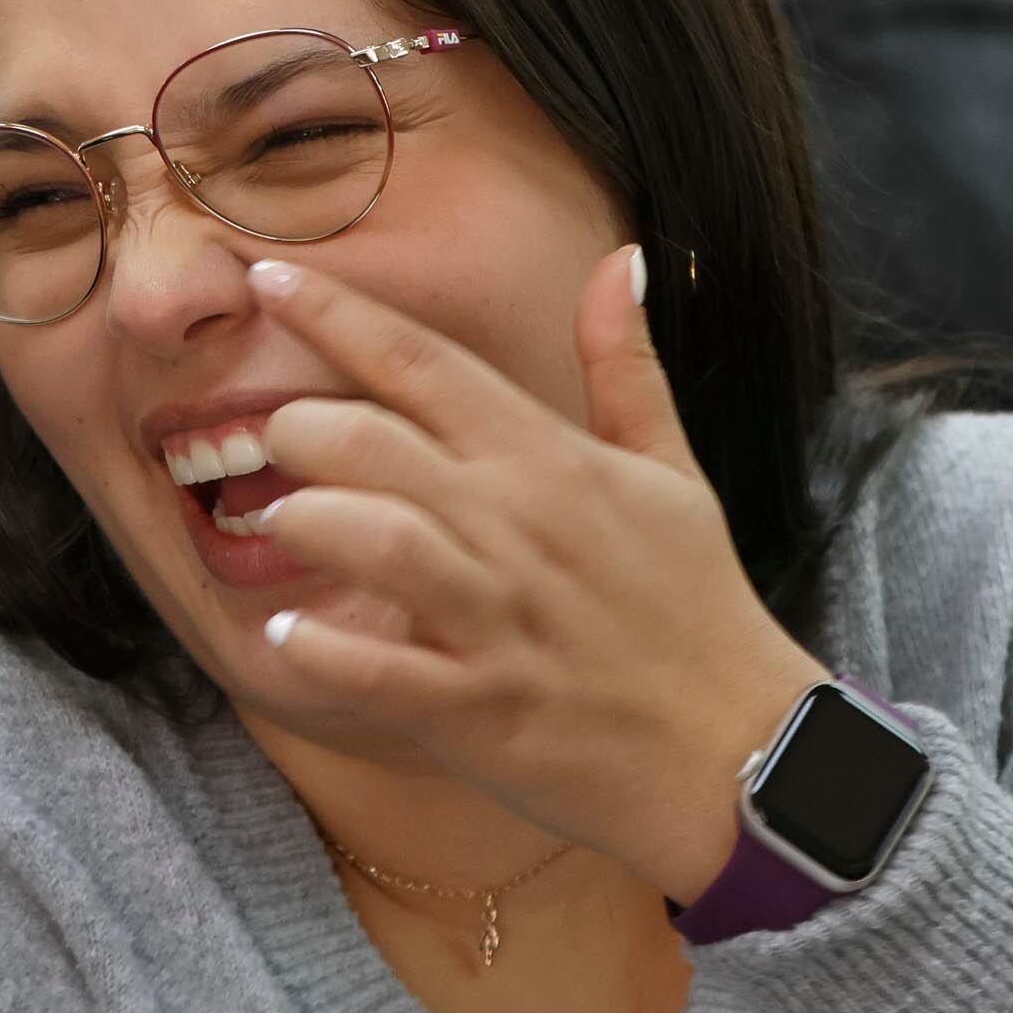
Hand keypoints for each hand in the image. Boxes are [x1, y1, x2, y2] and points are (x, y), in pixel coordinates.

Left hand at [235, 249, 827, 901]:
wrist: (744, 753)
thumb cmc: (695, 608)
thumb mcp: (672, 474)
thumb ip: (627, 367)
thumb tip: (623, 259)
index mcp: (550, 461)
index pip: (425, 362)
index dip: (335, 313)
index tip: (268, 276)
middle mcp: (517, 526)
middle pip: (372, 441)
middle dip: (296, 428)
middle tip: (272, 442)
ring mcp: (498, 618)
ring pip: (374, 537)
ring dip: (304, 519)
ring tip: (278, 522)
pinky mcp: (481, 707)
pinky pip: (381, 669)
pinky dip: (322, 649)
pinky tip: (285, 633)